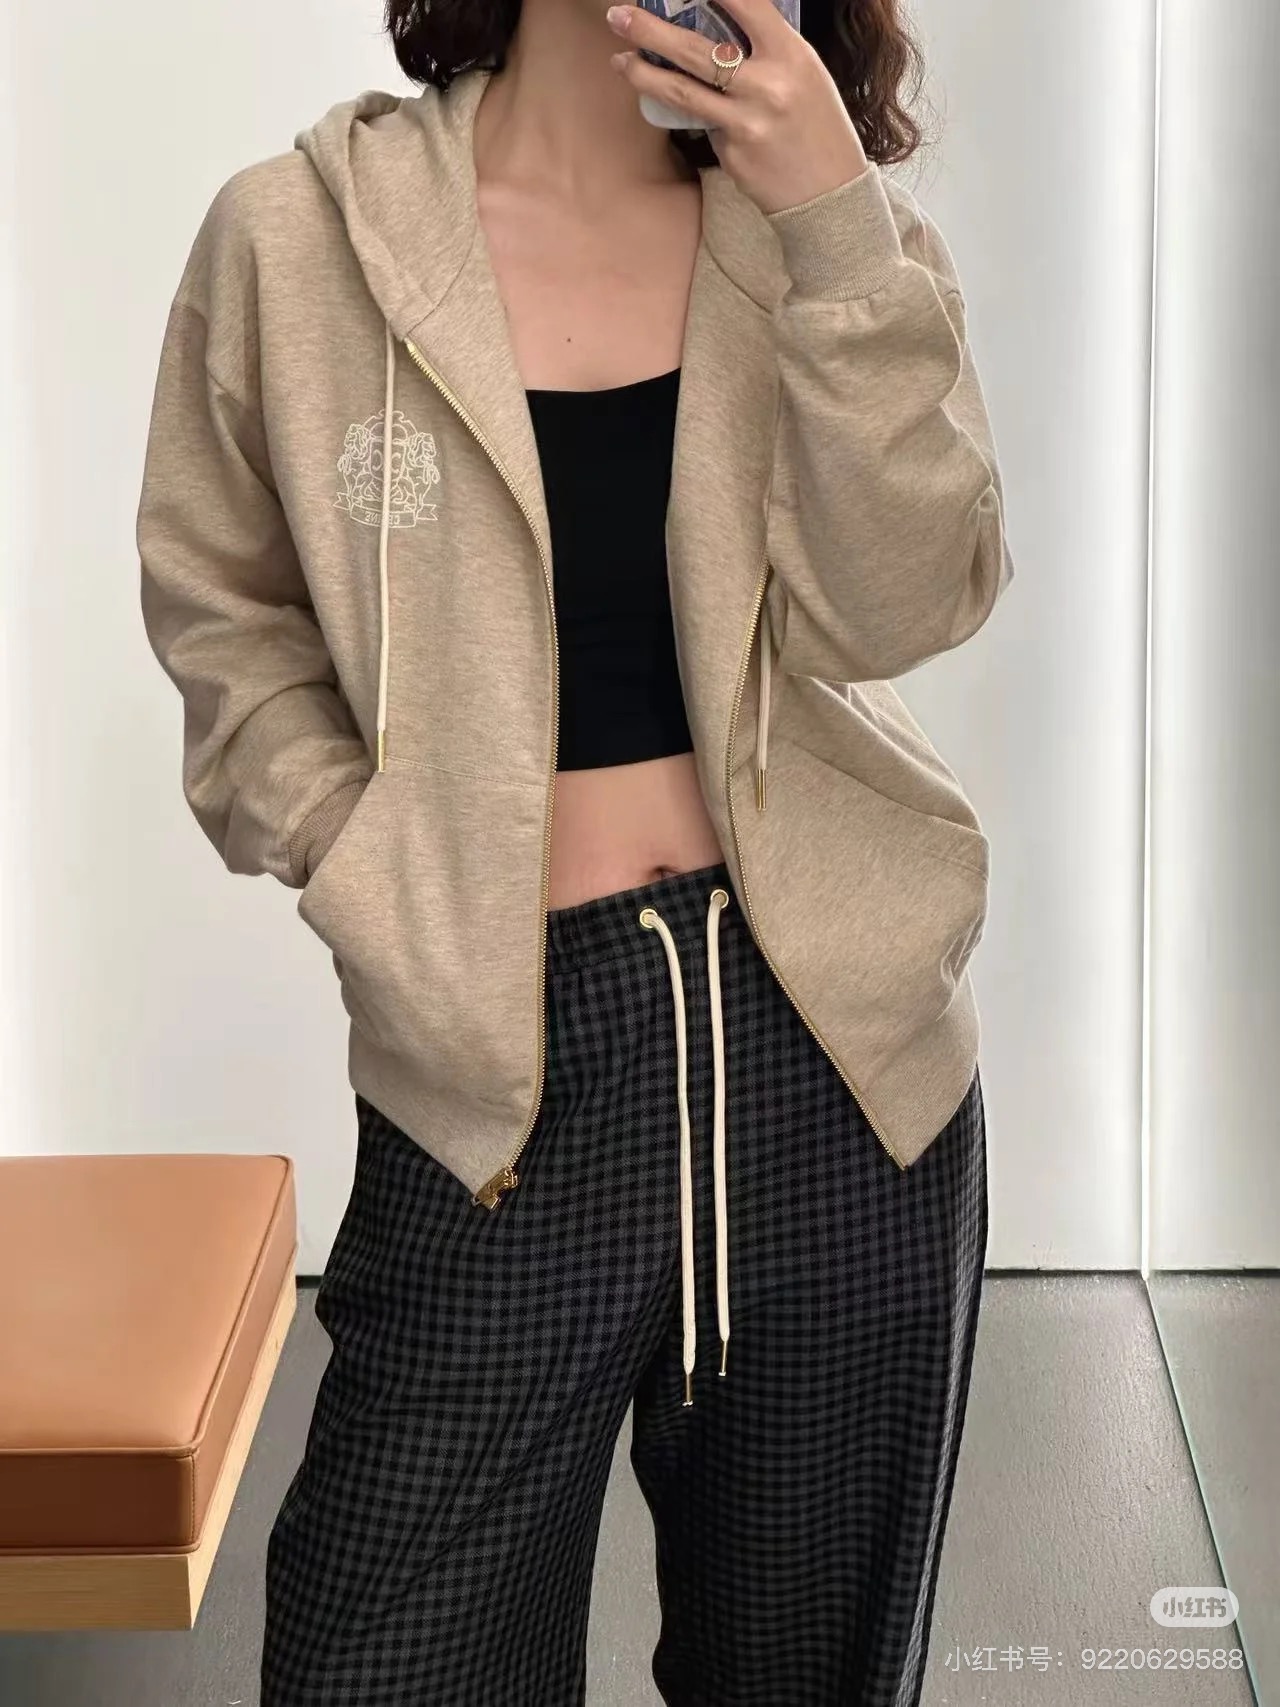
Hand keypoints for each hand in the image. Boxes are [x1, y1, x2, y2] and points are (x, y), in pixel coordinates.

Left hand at [604, 0, 869, 215]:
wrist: (830, 193)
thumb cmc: (817, 124)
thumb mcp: (804, 73)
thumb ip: (764, 48)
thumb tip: (712, 22)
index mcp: (792, 54)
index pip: (744, 4)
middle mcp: (768, 85)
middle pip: (695, 50)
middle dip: (649, 29)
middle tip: (617, 15)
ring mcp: (747, 122)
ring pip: (683, 92)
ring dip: (644, 74)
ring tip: (620, 60)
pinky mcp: (733, 154)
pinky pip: (702, 124)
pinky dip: (690, 113)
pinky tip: (688, 111)